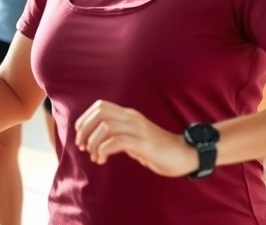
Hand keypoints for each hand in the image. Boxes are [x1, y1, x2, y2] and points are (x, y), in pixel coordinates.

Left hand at [74, 100, 196, 176]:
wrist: (184, 154)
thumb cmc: (160, 149)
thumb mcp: (136, 138)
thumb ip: (121, 136)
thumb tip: (100, 142)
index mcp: (130, 115)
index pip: (100, 105)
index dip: (85, 119)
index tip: (81, 135)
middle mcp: (133, 118)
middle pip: (100, 113)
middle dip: (85, 130)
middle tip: (83, 146)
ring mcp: (139, 129)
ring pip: (105, 126)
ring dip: (93, 142)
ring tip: (94, 156)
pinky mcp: (143, 143)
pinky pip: (116, 141)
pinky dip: (103, 150)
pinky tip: (103, 160)